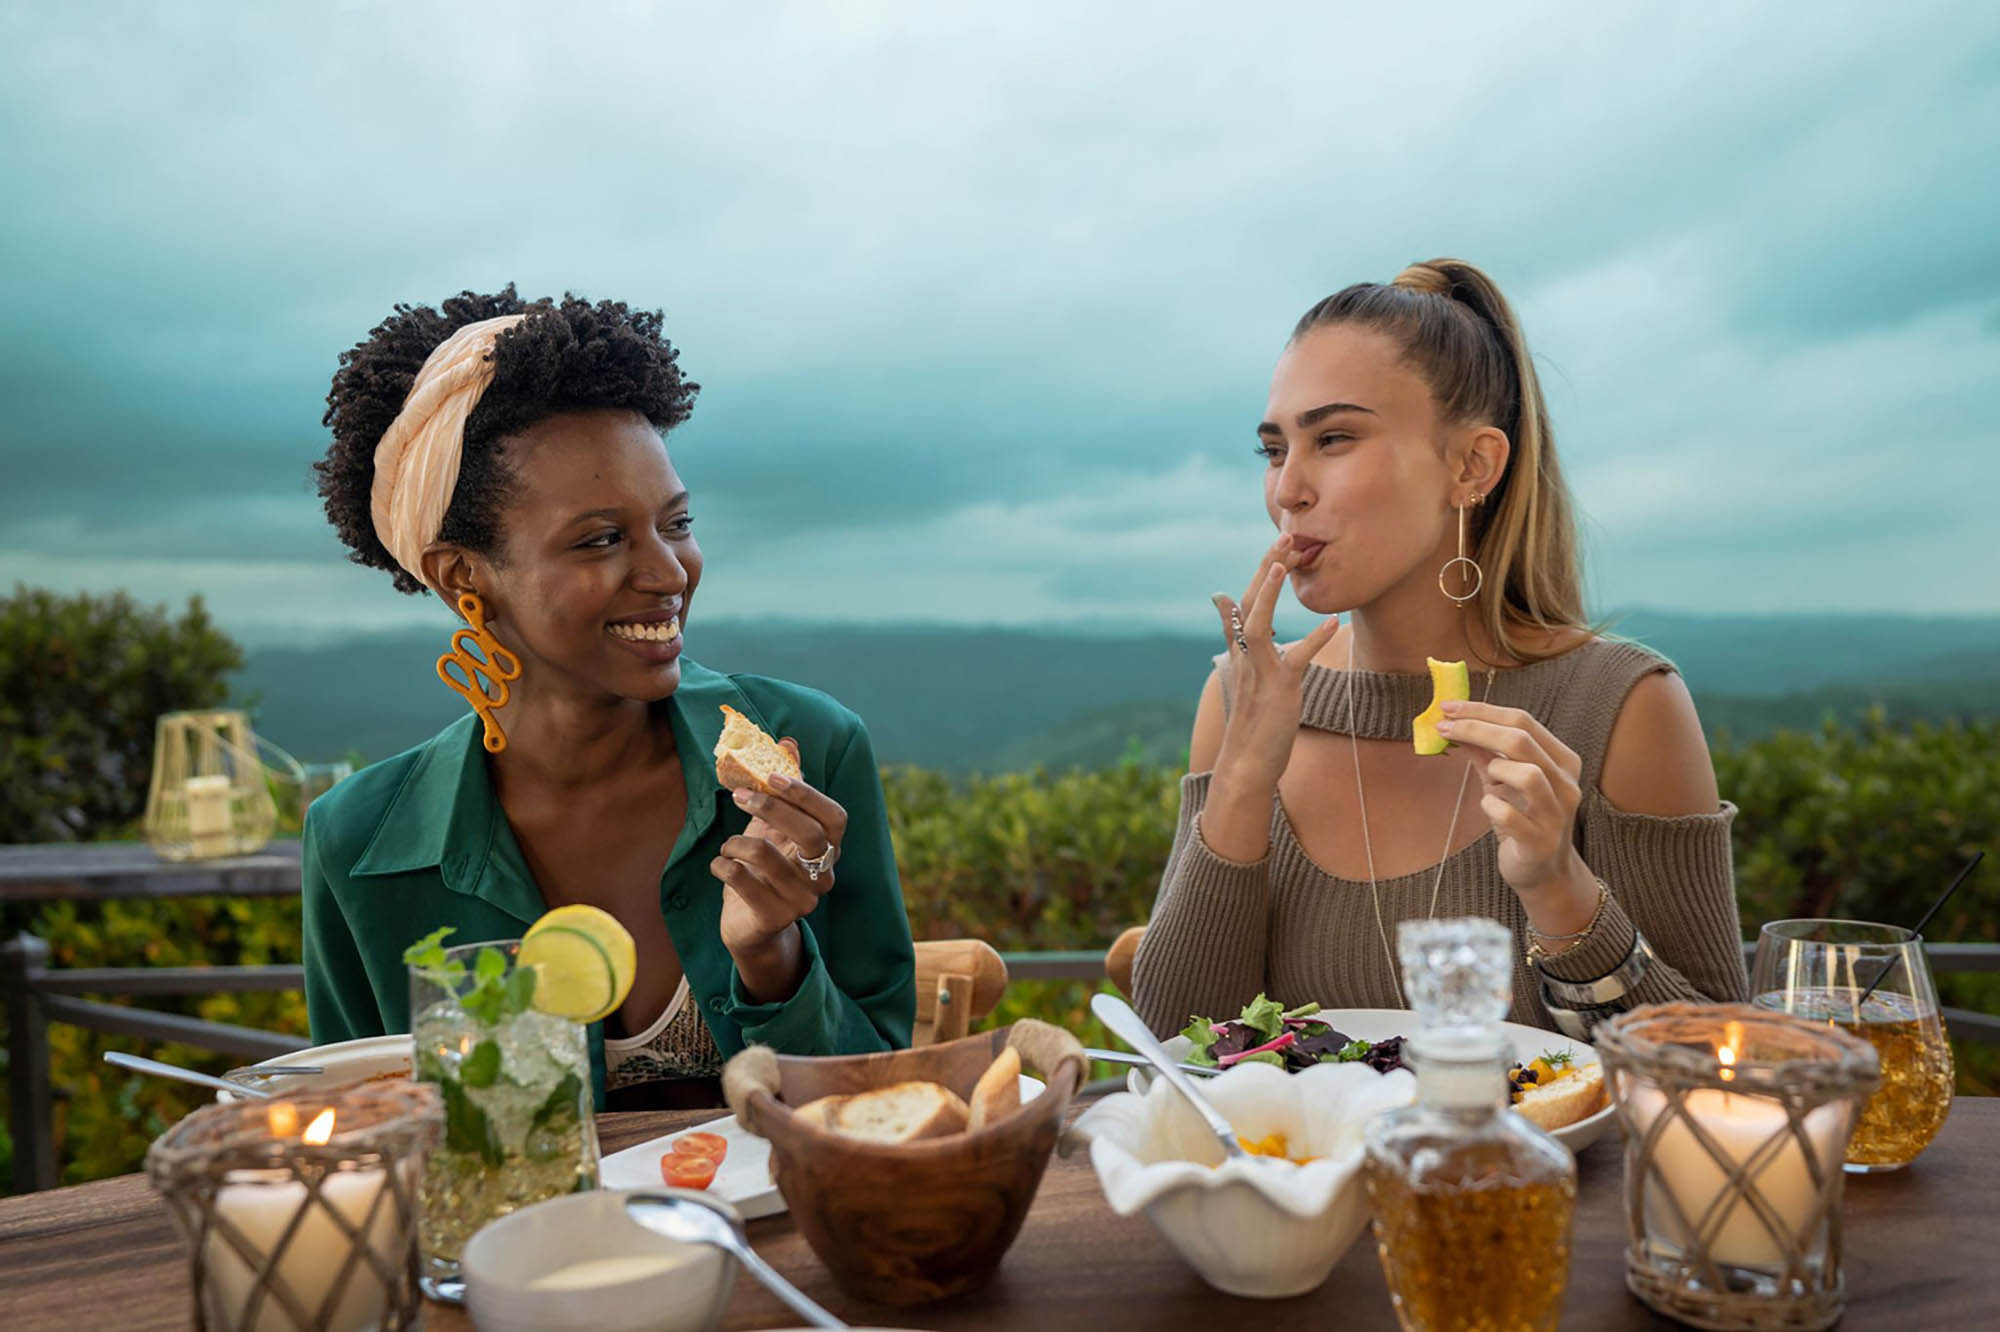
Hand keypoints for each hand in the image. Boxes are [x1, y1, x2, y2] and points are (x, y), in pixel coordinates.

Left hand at [713, 739, 848, 957]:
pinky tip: (719, 865)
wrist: (748, 925)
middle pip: (811, 836)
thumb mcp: (772, 825)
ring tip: (726, 845)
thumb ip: (783, 787)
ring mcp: (802, 901)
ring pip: (768, 857)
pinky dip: (723, 866)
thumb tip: (788, 742)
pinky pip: (744, 882)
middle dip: (773, 810)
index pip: (835, 818)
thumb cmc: (762, 867)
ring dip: (737, 843)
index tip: (772, 775)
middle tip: (740, 795)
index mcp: (828, 849)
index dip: (807, 794)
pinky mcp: (775, 919)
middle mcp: (823, 875)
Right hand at [1208, 535, 1341, 790]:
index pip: (1244, 604)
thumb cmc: (1252, 717)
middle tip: (1286, 536)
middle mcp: (1245, 655)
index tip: (1277, 545)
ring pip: (1258, 623)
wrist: (1247, 760)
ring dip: (1268, 591)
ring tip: (1284, 562)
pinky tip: (1333, 621)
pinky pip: (1296, 658)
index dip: (1260, 573)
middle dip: (1266, 567)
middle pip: (1249, 602)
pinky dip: (1314, 638)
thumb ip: (1234, 634)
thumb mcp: (1244, 670)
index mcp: (1240, 651)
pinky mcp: (1279, 688)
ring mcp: (1260, 671)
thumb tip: (1219, 597)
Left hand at [1433, 700, 1588, 900]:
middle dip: (1476, 728)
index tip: (1448, 707)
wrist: (1542, 872)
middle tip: (1443, 727)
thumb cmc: (1523, 819)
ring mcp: (1556, 815)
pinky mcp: (1540, 842)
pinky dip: (1490, 806)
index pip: (1524, 721)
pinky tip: (1489, 807)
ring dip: (1495, 769)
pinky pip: (1509, 815)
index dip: (1482, 710)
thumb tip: (1454, 722)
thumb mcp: (1504, 780)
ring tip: (1489, 780)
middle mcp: (1566, 784)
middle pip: (1521, 740)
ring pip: (1526, 774)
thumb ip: (1485, 752)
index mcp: (1562, 761)